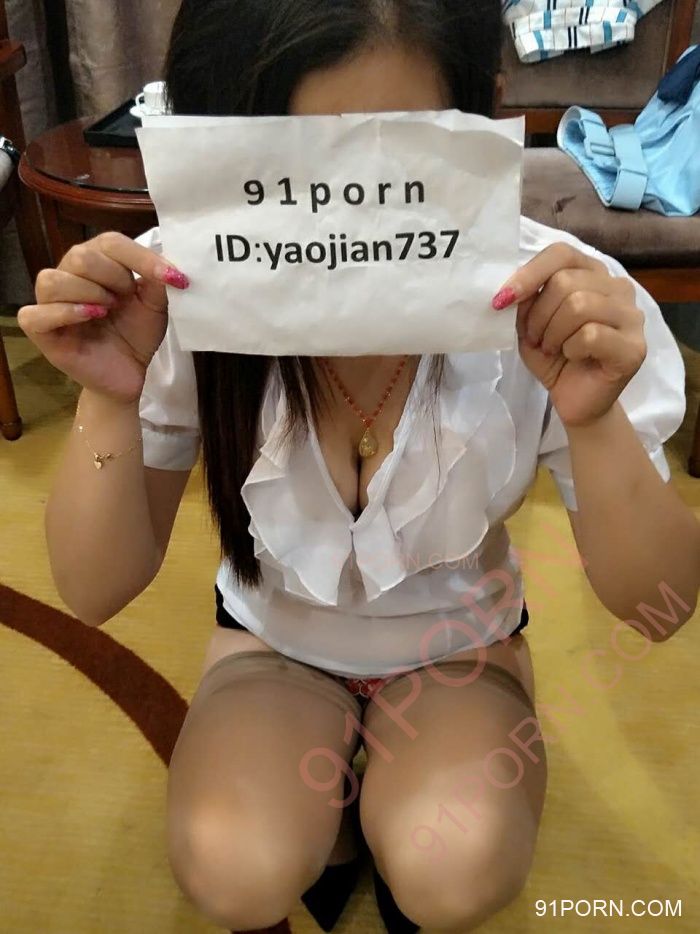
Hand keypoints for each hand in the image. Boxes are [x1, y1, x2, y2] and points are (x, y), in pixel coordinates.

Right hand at [18, 232, 189, 405]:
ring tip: (107, 310)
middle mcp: (69, 275)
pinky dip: (64, 312)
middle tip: (126, 299)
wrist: (129, 373)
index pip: (111, 242)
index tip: (172, 277)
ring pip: (53, 280)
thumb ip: (156, 282)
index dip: (141, 257)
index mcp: (97, 261)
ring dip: (88, 292)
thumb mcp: (155, 305)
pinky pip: (35, 314)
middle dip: (113, 276)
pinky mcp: (40, 330)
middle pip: (80, 256)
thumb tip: (165, 264)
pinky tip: (90, 316)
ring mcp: (50, 302)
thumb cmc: (136, 334)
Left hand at [491, 242, 646, 427]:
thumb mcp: (530, 325)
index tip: (501, 300)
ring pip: (579, 305)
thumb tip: (514, 287)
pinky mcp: (634, 347)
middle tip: (535, 338)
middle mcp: (618, 288)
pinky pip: (591, 335)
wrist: (576, 402)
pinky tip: (573, 359)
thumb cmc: (555, 359)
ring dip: (552, 332)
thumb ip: (526, 301)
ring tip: (551, 349)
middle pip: (566, 281)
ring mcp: (631, 316)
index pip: (561, 253)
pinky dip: (570, 349)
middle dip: (538, 314)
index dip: (529, 273)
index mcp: (593, 275)